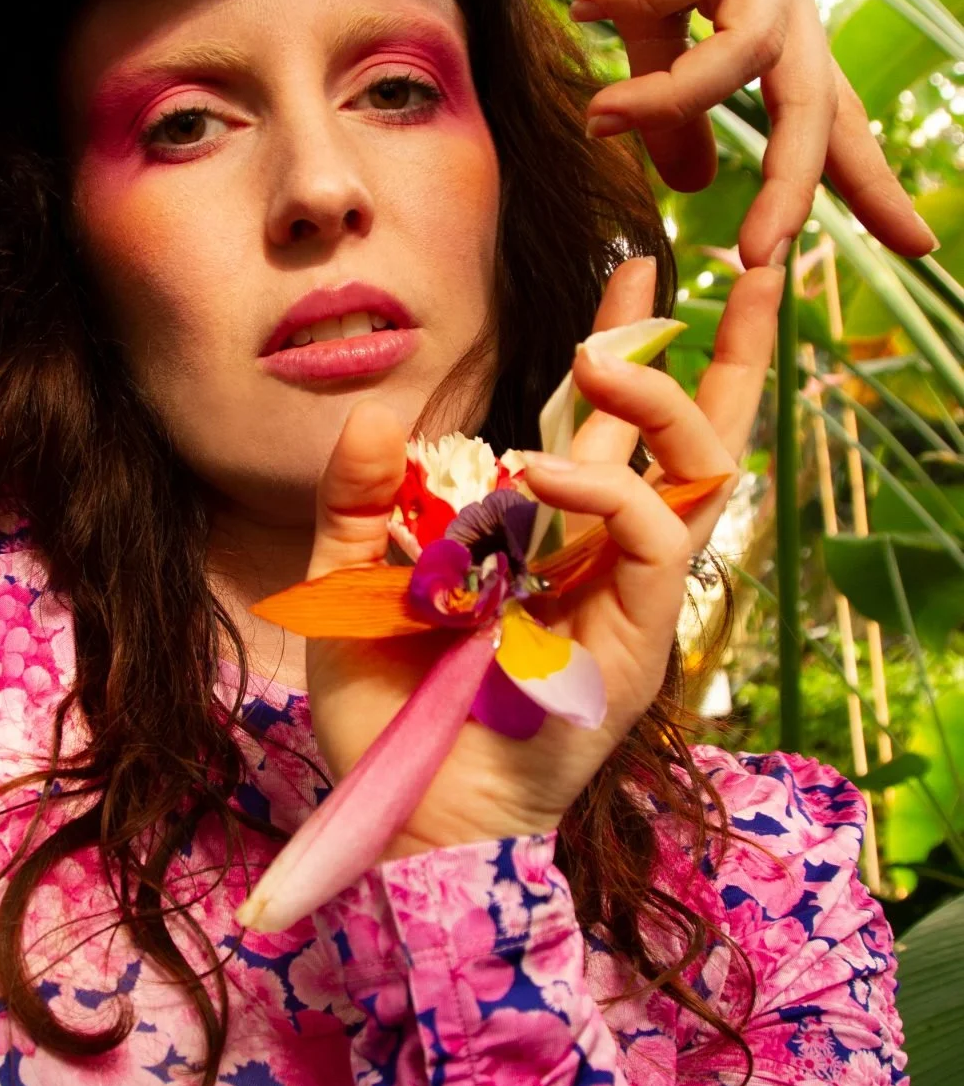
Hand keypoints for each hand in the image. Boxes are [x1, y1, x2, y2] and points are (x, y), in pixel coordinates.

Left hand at [303, 257, 783, 858]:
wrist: (400, 820)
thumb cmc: (385, 715)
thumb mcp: (345, 587)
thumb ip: (358, 504)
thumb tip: (376, 414)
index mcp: (545, 543)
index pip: (608, 432)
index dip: (629, 355)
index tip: (635, 274)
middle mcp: (601, 563)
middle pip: (691, 442)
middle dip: (725, 353)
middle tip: (740, 265)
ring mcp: (628, 601)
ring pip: (699, 476)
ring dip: (662, 400)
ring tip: (600, 358)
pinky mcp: (635, 645)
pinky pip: (650, 545)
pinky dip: (606, 495)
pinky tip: (543, 471)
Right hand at [508, 0, 935, 271]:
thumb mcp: (640, 13)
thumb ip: (665, 92)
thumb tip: (692, 183)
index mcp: (772, 12)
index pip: (830, 114)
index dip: (869, 180)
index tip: (918, 247)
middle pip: (811, 98)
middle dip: (796, 179)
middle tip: (761, 254)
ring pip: (750, 40)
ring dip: (676, 92)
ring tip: (602, 118)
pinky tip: (584, 5)